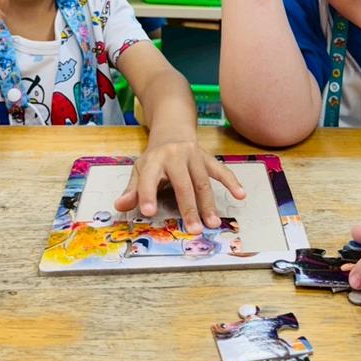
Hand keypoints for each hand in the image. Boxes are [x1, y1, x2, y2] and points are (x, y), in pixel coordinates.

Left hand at [114, 140, 245, 233]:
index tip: (148, 212)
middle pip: (183, 184)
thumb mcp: (139, 170)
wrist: (173, 131)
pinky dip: (232, 182)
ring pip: (203, 182)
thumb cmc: (155, 158)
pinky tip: (240, 195)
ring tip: (213, 223)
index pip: (149, 179)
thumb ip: (132, 190)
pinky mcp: (208, 158)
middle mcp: (175, 156)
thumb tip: (119, 206)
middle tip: (194, 229)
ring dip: (209, 204)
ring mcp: (194, 156)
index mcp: (154, 161)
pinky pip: (221, 170)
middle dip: (188, 208)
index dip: (147, 195)